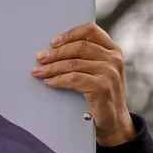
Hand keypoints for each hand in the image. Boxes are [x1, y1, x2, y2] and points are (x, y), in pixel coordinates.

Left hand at [33, 23, 136, 146]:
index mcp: (113, 50)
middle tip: (40, 58)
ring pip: (74, 63)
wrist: (114, 122)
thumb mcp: (99, 71)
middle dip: (56, 53)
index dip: (70, 34)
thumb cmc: (102, 95)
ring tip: (39, 71)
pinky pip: (74, 79)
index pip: (90, 31)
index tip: (53, 42)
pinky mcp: (102, 87)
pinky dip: (58, 80)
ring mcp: (109, 72)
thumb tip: (54, 50)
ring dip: (52, 67)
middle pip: (79, 47)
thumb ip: (87, 58)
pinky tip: (49, 82)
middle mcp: (113, 59)